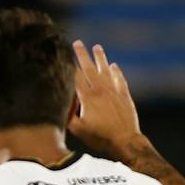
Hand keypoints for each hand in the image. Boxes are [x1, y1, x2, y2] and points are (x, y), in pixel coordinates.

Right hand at [68, 41, 142, 158]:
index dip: (70, 65)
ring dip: (100, 58)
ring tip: (97, 47)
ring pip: (106, 70)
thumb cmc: (100, 138)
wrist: (125, 141)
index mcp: (88, 98)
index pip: (76, 77)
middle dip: (82, 55)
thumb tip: (60, 105)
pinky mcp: (125, 96)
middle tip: (77, 43)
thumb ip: (68, 116)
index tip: (64, 55)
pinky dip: (116, 71)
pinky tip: (113, 65)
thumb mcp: (78, 130)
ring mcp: (115, 92)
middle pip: (90, 69)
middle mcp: (101, 91)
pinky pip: (120, 79)